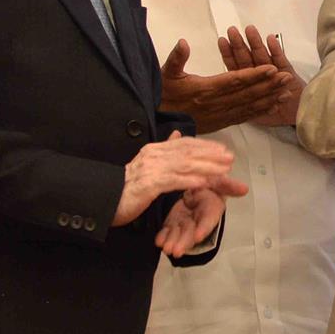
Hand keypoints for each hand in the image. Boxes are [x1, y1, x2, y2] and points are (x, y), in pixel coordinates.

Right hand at [114, 130, 239, 226]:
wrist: (105, 199)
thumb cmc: (128, 186)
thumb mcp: (149, 164)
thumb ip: (164, 150)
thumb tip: (177, 134)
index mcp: (155, 150)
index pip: (184, 144)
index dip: (205, 146)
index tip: (222, 149)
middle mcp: (153, 155)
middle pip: (187, 152)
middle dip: (211, 155)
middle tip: (230, 158)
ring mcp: (150, 169)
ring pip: (184, 165)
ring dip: (206, 167)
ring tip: (223, 170)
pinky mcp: (148, 185)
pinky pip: (173, 181)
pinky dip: (190, 181)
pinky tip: (203, 182)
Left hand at [155, 179, 247, 256]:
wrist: (197, 185)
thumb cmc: (209, 184)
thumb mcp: (219, 181)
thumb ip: (229, 185)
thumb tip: (245, 189)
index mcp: (211, 209)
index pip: (208, 219)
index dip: (204, 228)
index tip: (197, 236)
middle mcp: (199, 218)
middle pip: (192, 231)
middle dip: (184, 242)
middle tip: (175, 251)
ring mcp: (186, 221)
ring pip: (179, 233)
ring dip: (173, 242)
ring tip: (165, 248)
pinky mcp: (174, 221)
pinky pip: (168, 230)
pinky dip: (163, 236)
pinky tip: (158, 241)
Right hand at [160, 38, 292, 133]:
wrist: (158, 120)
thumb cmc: (163, 95)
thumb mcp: (165, 74)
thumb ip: (176, 58)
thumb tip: (183, 42)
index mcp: (206, 89)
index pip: (235, 80)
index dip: (254, 75)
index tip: (271, 68)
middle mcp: (217, 103)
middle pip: (248, 94)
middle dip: (269, 85)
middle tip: (287, 78)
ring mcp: (221, 115)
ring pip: (249, 106)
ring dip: (269, 98)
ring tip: (287, 92)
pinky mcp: (222, 122)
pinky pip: (245, 116)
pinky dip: (260, 111)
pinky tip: (273, 106)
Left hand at [218, 25, 303, 125]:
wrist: (297, 118)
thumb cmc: (274, 114)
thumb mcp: (251, 112)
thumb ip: (237, 98)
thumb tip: (219, 91)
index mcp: (249, 85)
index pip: (236, 68)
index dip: (229, 54)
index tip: (222, 41)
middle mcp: (261, 78)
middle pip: (248, 60)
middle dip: (240, 45)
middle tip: (233, 31)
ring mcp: (275, 75)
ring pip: (262, 58)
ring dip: (256, 43)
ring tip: (250, 30)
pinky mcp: (288, 75)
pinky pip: (281, 61)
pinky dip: (276, 51)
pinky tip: (270, 39)